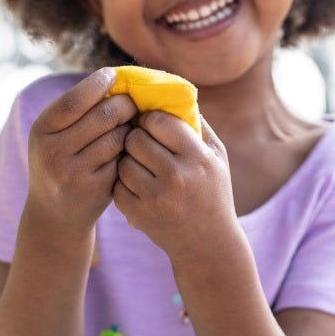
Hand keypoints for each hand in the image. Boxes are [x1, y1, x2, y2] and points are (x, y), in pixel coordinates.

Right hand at [27, 70, 137, 235]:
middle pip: (103, 117)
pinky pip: (123, 159)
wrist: (55, 214)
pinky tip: (127, 149)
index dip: (97, 84)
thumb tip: (111, 77)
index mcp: (41, 131)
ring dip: (129, 128)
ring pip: (117, 137)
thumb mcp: (53, 135)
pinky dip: (129, 150)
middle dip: (124, 104)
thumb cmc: (60, 161)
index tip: (112, 75)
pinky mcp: (95, 189)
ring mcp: (74, 173)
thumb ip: (75, 110)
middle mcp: (53, 152)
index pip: (74, 101)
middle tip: (131, 103)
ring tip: (128, 126)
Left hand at [112, 112, 240, 265]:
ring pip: (123, 161)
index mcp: (197, 157)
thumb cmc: (213, 193)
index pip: (158, 120)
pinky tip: (136, 185)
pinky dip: (123, 182)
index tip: (150, 124)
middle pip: (135, 139)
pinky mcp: (139, 214)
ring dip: (127, 160)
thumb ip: (197, 124)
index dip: (149, 119)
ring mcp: (156, 198)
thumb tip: (172, 91)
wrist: (208, 245)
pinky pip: (117, 185)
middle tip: (140, 143)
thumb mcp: (217, 157)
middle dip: (135, 137)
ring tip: (140, 165)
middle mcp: (177, 176)